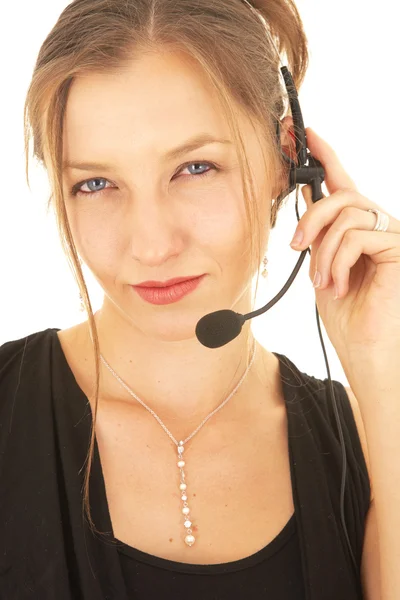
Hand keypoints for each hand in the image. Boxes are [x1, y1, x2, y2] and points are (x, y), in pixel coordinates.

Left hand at [289, 128, 399, 364]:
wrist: (364, 347)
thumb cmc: (345, 312)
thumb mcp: (322, 265)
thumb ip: (318, 234)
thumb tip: (305, 202)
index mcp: (358, 227)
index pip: (342, 183)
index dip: (325, 155)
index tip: (303, 133)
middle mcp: (379, 225)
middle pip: (343, 195)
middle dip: (312, 218)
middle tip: (296, 246)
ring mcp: (392, 235)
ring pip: (347, 215)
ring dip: (324, 251)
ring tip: (321, 280)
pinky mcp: (399, 248)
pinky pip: (358, 237)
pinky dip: (337, 262)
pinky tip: (337, 285)